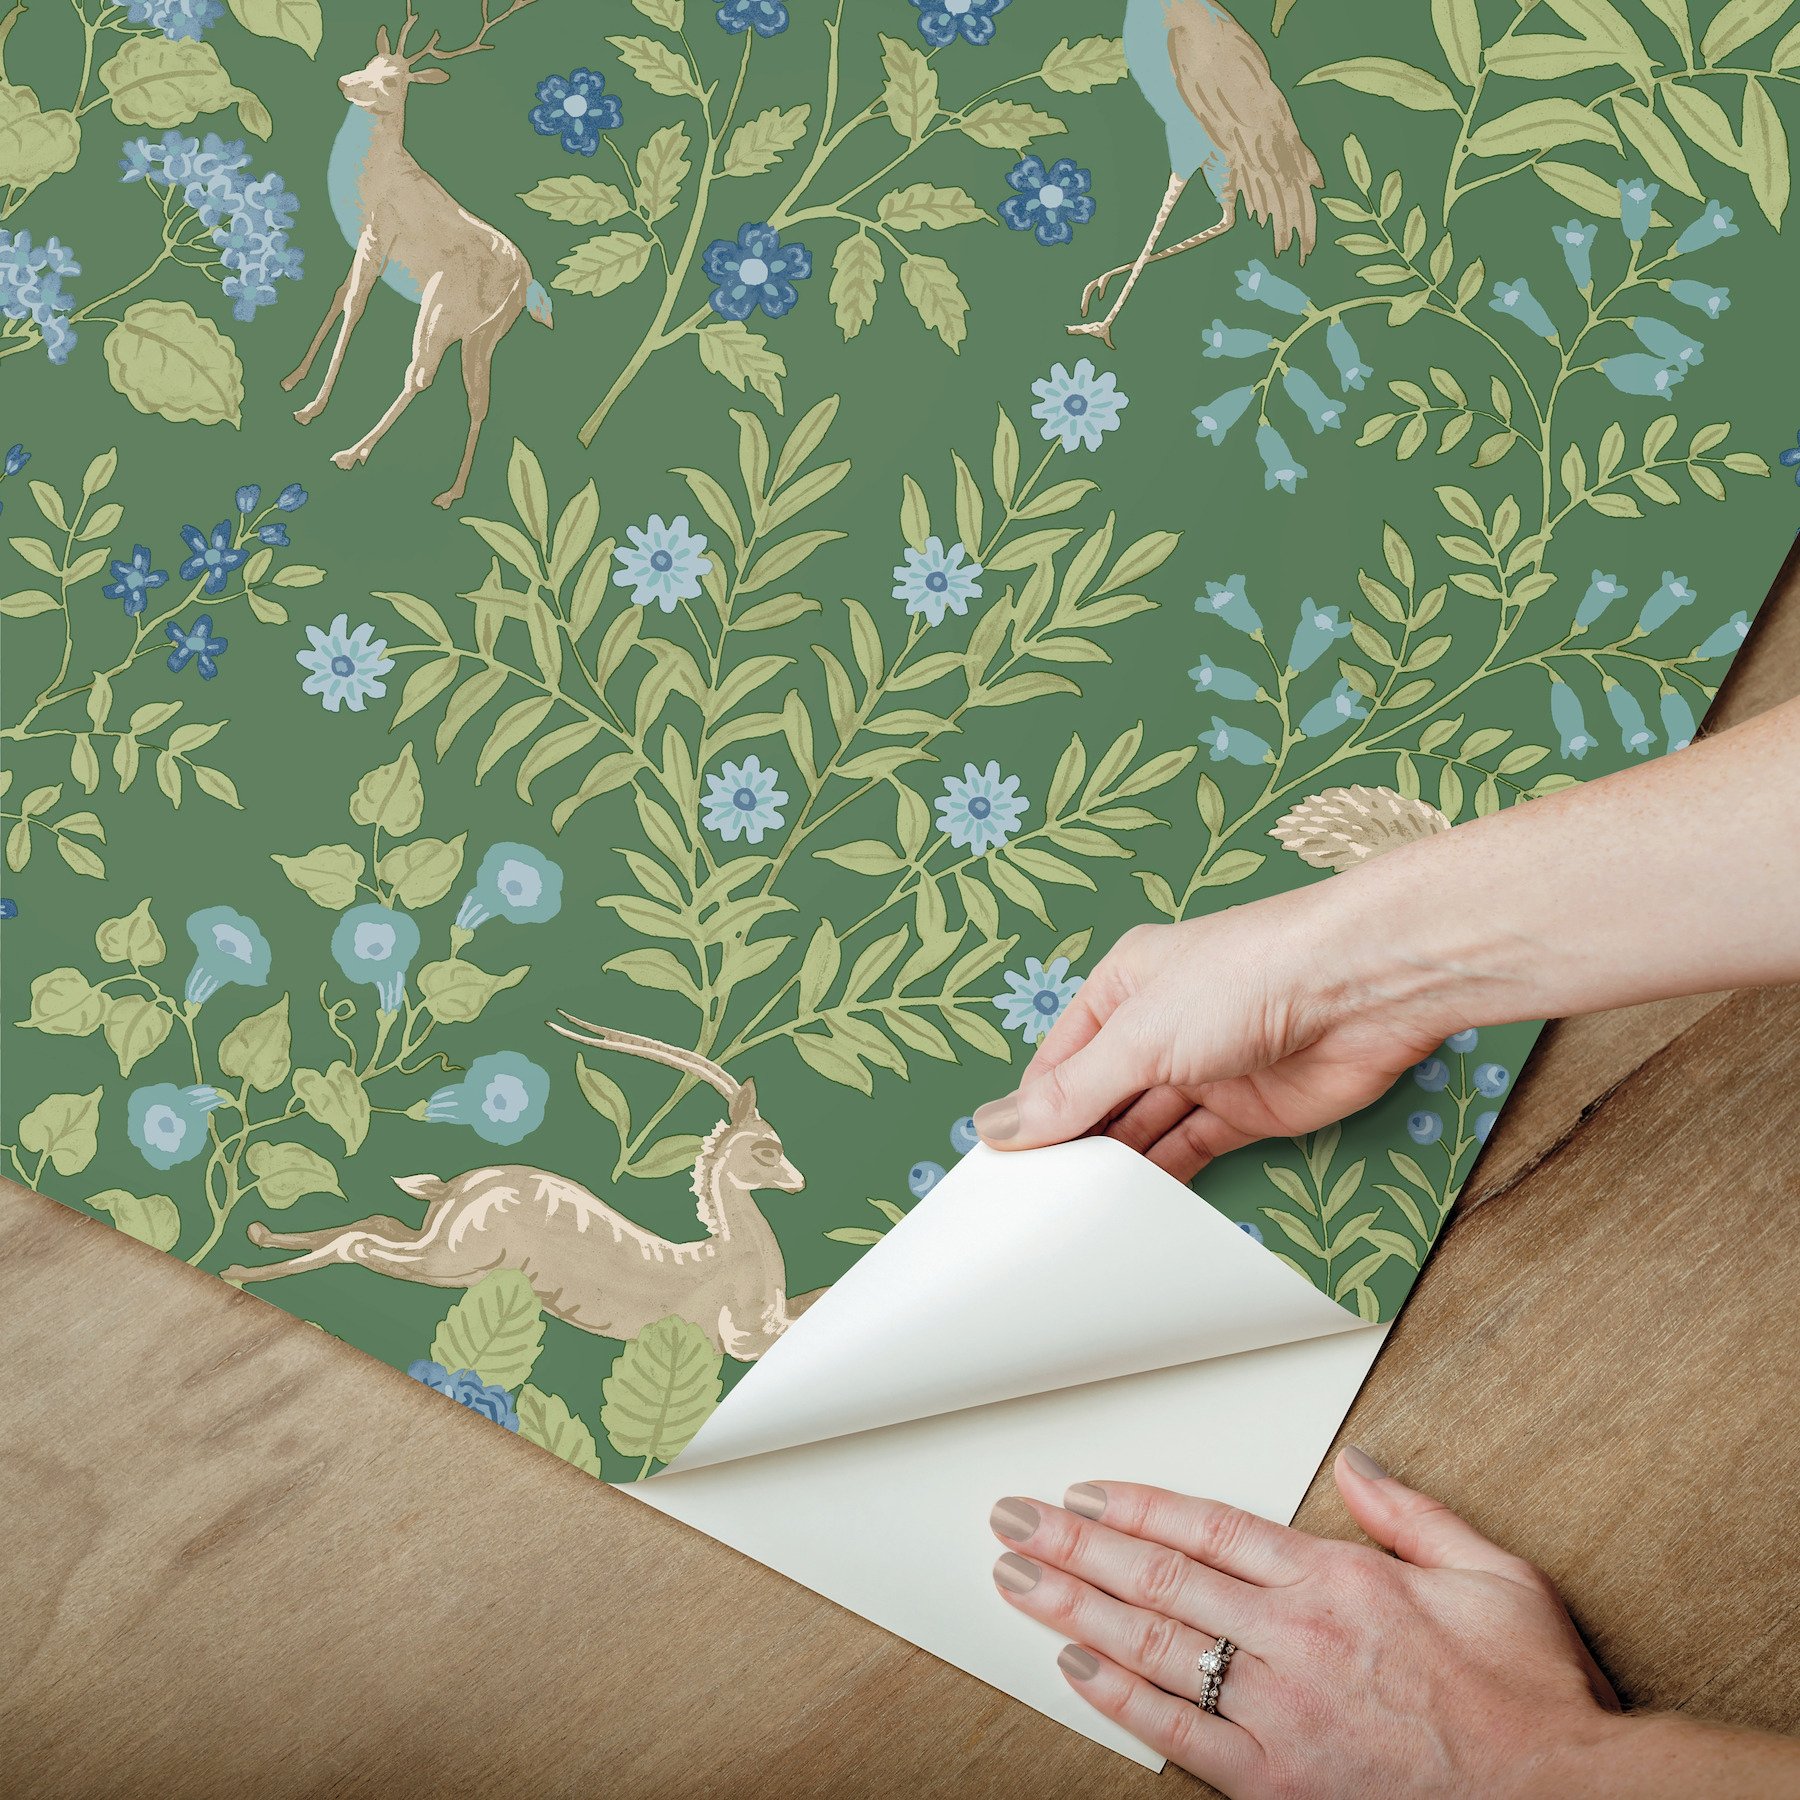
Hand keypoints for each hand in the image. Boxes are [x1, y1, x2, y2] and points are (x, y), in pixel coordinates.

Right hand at [974, 887, 1455, 1180]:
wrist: (1363, 989)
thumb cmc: (1247, 978)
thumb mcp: (1139, 1035)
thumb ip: (1073, 1091)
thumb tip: (996, 1127)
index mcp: (1123, 987)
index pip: (1060, 1061)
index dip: (1032, 1111)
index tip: (1001, 1168)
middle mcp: (1160, 1028)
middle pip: (1100, 1098)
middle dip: (1073, 1144)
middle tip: (1034, 1203)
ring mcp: (1205, 1071)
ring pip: (1144, 1129)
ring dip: (1116, 1167)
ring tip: (1074, 1216)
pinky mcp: (1248, 1112)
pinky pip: (1191, 1150)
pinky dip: (1164, 1179)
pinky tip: (1133, 1210)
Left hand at [987, 1449, 1624, 1797]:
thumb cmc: (1532, 1695)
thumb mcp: (1492, 1573)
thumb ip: (1410, 1512)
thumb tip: (1355, 1464)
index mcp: (1337, 1582)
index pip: (1207, 1527)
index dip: (1135, 1507)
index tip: (1082, 1493)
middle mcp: (1296, 1641)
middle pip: (1159, 1579)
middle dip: (1074, 1547)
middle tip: (1012, 1523)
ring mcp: (1282, 1715)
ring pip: (1153, 1649)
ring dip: (1073, 1611)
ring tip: (1016, 1581)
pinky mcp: (1280, 1784)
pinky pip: (1180, 1736)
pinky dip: (1121, 1702)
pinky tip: (1075, 1670)